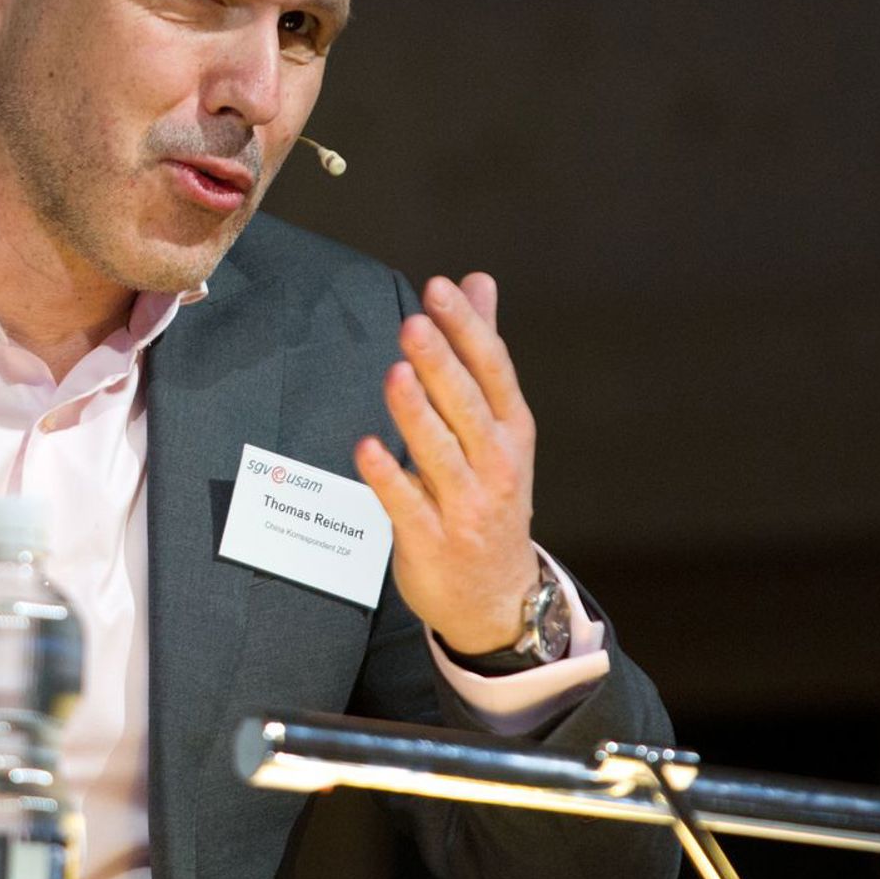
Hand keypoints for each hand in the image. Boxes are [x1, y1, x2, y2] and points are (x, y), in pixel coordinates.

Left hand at [355, 273, 537, 655]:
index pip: (493, 371)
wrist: (499, 597)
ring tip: (396, 373)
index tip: (442, 288)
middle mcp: (495, 466)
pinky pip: (407, 505)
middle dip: (441, 364)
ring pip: (439, 454)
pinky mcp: (431, 541)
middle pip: (467, 407)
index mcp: (513, 431)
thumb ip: (482, 351)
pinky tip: (366, 448)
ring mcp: (465, 507)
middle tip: (415, 321)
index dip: (468, 329)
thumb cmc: (493, 493)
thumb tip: (478, 280)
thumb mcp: (501, 425)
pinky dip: (388, 477)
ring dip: (417, 414)